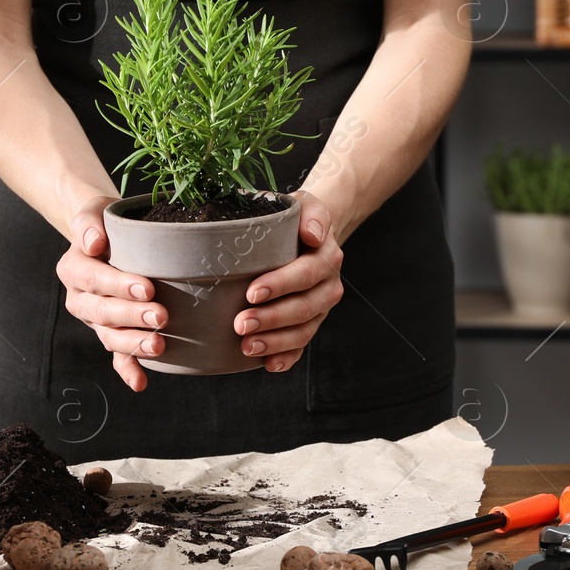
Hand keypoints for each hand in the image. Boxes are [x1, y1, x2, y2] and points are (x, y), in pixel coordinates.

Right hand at [56, 195, 166, 392]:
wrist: (107, 237)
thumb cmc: (106, 222)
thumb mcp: (93, 210)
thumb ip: (88, 222)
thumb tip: (94, 243)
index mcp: (73, 269)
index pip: (93, 279)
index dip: (119, 285)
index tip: (149, 287)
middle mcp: (80, 298)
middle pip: (102, 312)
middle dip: (132, 317)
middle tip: (161, 317)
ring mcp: (96, 320)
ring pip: (109, 337)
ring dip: (133, 344)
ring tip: (159, 345)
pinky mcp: (112, 333)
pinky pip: (116, 356)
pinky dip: (128, 369)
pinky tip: (141, 383)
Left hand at [235, 191, 344, 372]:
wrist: (310, 233)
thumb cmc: (296, 218)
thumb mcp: (304, 204)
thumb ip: (311, 214)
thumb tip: (312, 235)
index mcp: (326, 256)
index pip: (306, 273)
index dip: (281, 285)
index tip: (252, 292)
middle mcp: (328, 285)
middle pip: (304, 307)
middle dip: (272, 319)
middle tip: (240, 324)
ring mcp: (320, 307)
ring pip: (303, 330)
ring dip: (275, 342)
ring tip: (247, 346)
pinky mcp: (310, 323)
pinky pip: (302, 346)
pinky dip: (287, 358)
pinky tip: (268, 365)